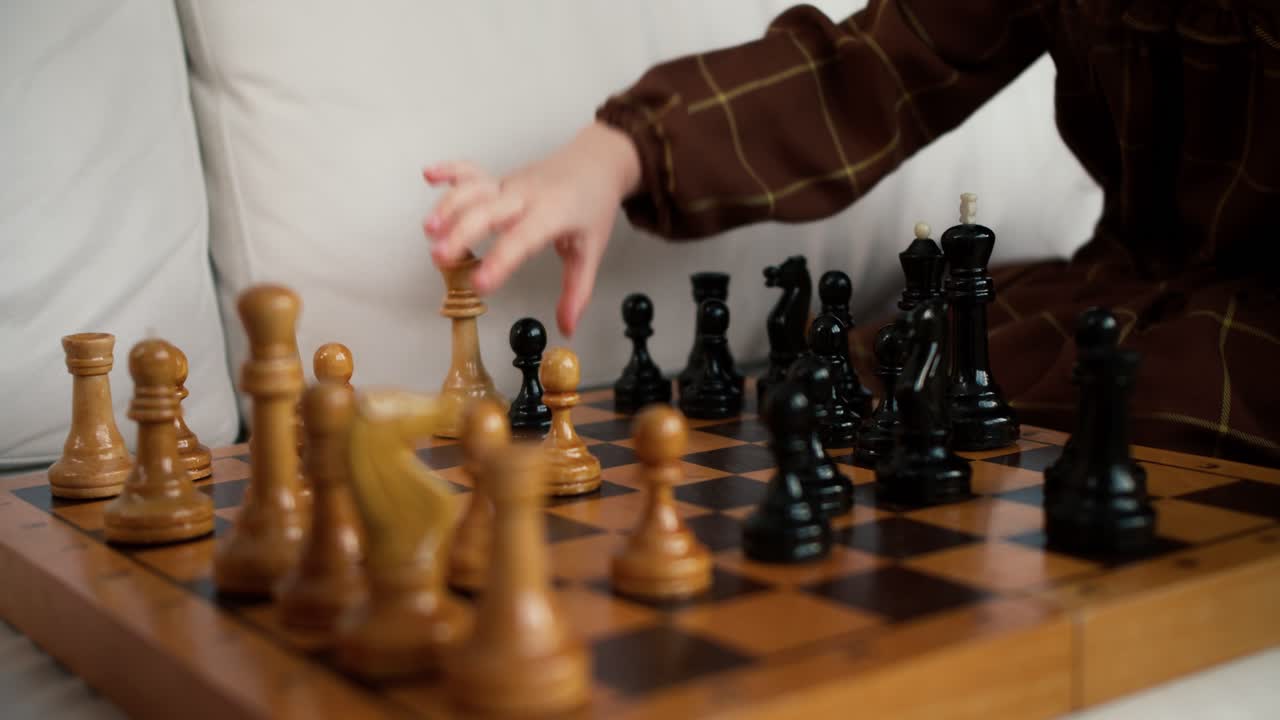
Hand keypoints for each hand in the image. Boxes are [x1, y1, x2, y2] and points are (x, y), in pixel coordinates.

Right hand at [423, 121, 641, 336]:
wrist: (597, 163)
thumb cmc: (593, 205)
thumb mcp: (592, 250)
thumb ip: (577, 291)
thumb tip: (567, 327)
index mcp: (553, 214)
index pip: (523, 238)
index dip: (500, 261)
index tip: (480, 284)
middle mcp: (526, 197)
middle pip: (489, 211)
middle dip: (461, 233)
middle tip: (440, 260)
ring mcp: (510, 185)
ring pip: (475, 190)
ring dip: (449, 206)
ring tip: (429, 231)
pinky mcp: (499, 179)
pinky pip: (472, 171)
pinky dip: (450, 170)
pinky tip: (428, 175)